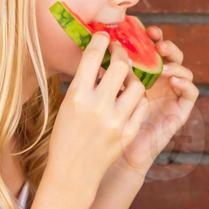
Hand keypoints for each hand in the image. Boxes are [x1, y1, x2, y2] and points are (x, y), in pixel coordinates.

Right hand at [47, 31, 151, 189]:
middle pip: (120, 66)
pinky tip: (130, 101)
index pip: (92, 57)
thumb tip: (101, 62)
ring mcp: (116, 120)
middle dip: (122, 55)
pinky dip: (138, 100)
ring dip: (132, 80)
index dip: (101, 41)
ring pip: (137, 86)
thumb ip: (85, 84)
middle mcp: (97, 106)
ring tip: (126, 82)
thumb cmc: (66, 136)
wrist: (73, 172)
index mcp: (77, 96)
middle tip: (121, 52)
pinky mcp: (129, 133)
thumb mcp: (68, 105)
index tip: (105, 36)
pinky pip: (142, 106)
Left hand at [114, 25, 197, 175]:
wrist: (115, 155)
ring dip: (175, 63)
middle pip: (170, 55)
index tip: (142, 28)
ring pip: (183, 70)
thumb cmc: (104, 124)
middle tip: (157, 43)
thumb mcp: (104, 92)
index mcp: (142, 73)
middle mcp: (159, 82)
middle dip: (165, 45)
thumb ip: (106, 72)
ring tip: (163, 64)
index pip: (151, 48)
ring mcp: (171, 95)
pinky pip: (191, 93)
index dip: (150, 36)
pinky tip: (173, 80)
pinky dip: (186, 83)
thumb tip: (99, 45)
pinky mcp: (180, 111)